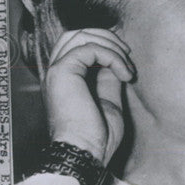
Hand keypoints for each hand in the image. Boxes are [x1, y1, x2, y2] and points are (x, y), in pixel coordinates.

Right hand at [43, 29, 134, 164]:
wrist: (84, 152)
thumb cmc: (96, 135)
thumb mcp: (109, 100)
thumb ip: (109, 79)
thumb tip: (117, 62)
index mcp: (66, 77)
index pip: (79, 43)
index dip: (105, 43)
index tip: (126, 61)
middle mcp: (57, 70)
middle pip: (77, 33)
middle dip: (107, 38)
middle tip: (127, 55)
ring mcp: (57, 70)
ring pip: (81, 35)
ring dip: (110, 46)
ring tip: (127, 68)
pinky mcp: (63, 71)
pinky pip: (89, 49)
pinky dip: (112, 57)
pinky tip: (124, 75)